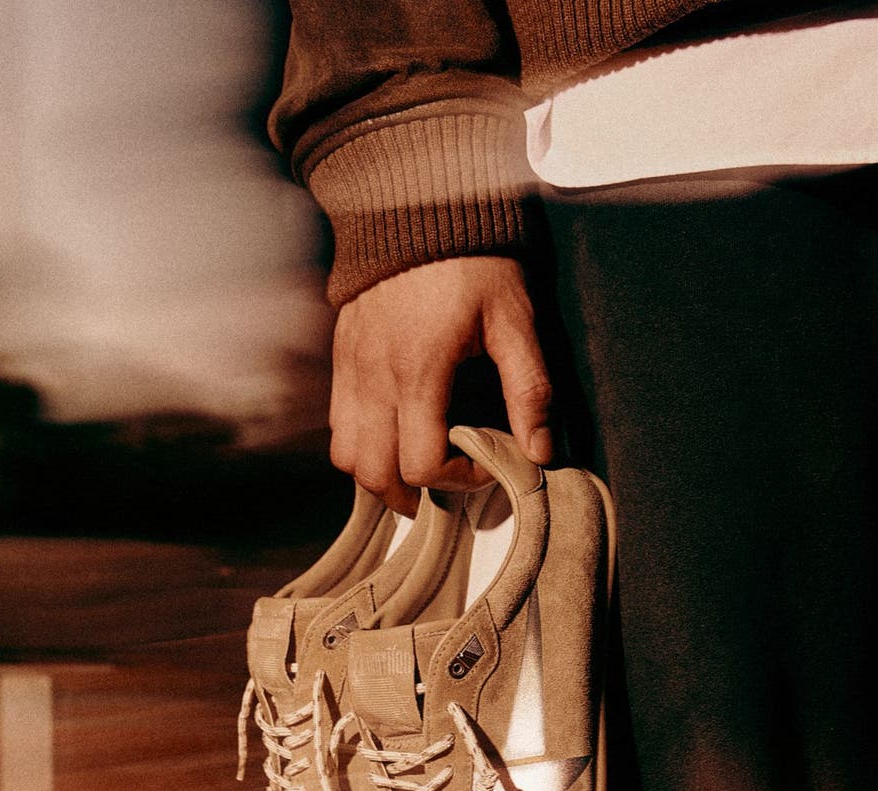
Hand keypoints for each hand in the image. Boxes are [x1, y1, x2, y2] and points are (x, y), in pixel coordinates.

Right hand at [329, 256, 553, 511]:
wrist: (418, 208)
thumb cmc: (474, 264)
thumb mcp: (515, 322)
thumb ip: (530, 390)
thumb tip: (540, 452)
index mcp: (420, 374)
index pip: (422, 466)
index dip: (456, 481)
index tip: (484, 465)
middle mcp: (376, 379)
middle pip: (374, 474)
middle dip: (410, 496)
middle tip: (445, 488)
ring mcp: (351, 370)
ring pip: (346, 456)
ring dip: (378, 475)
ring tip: (413, 471)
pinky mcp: (341, 358)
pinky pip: (336, 424)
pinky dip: (359, 444)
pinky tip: (392, 434)